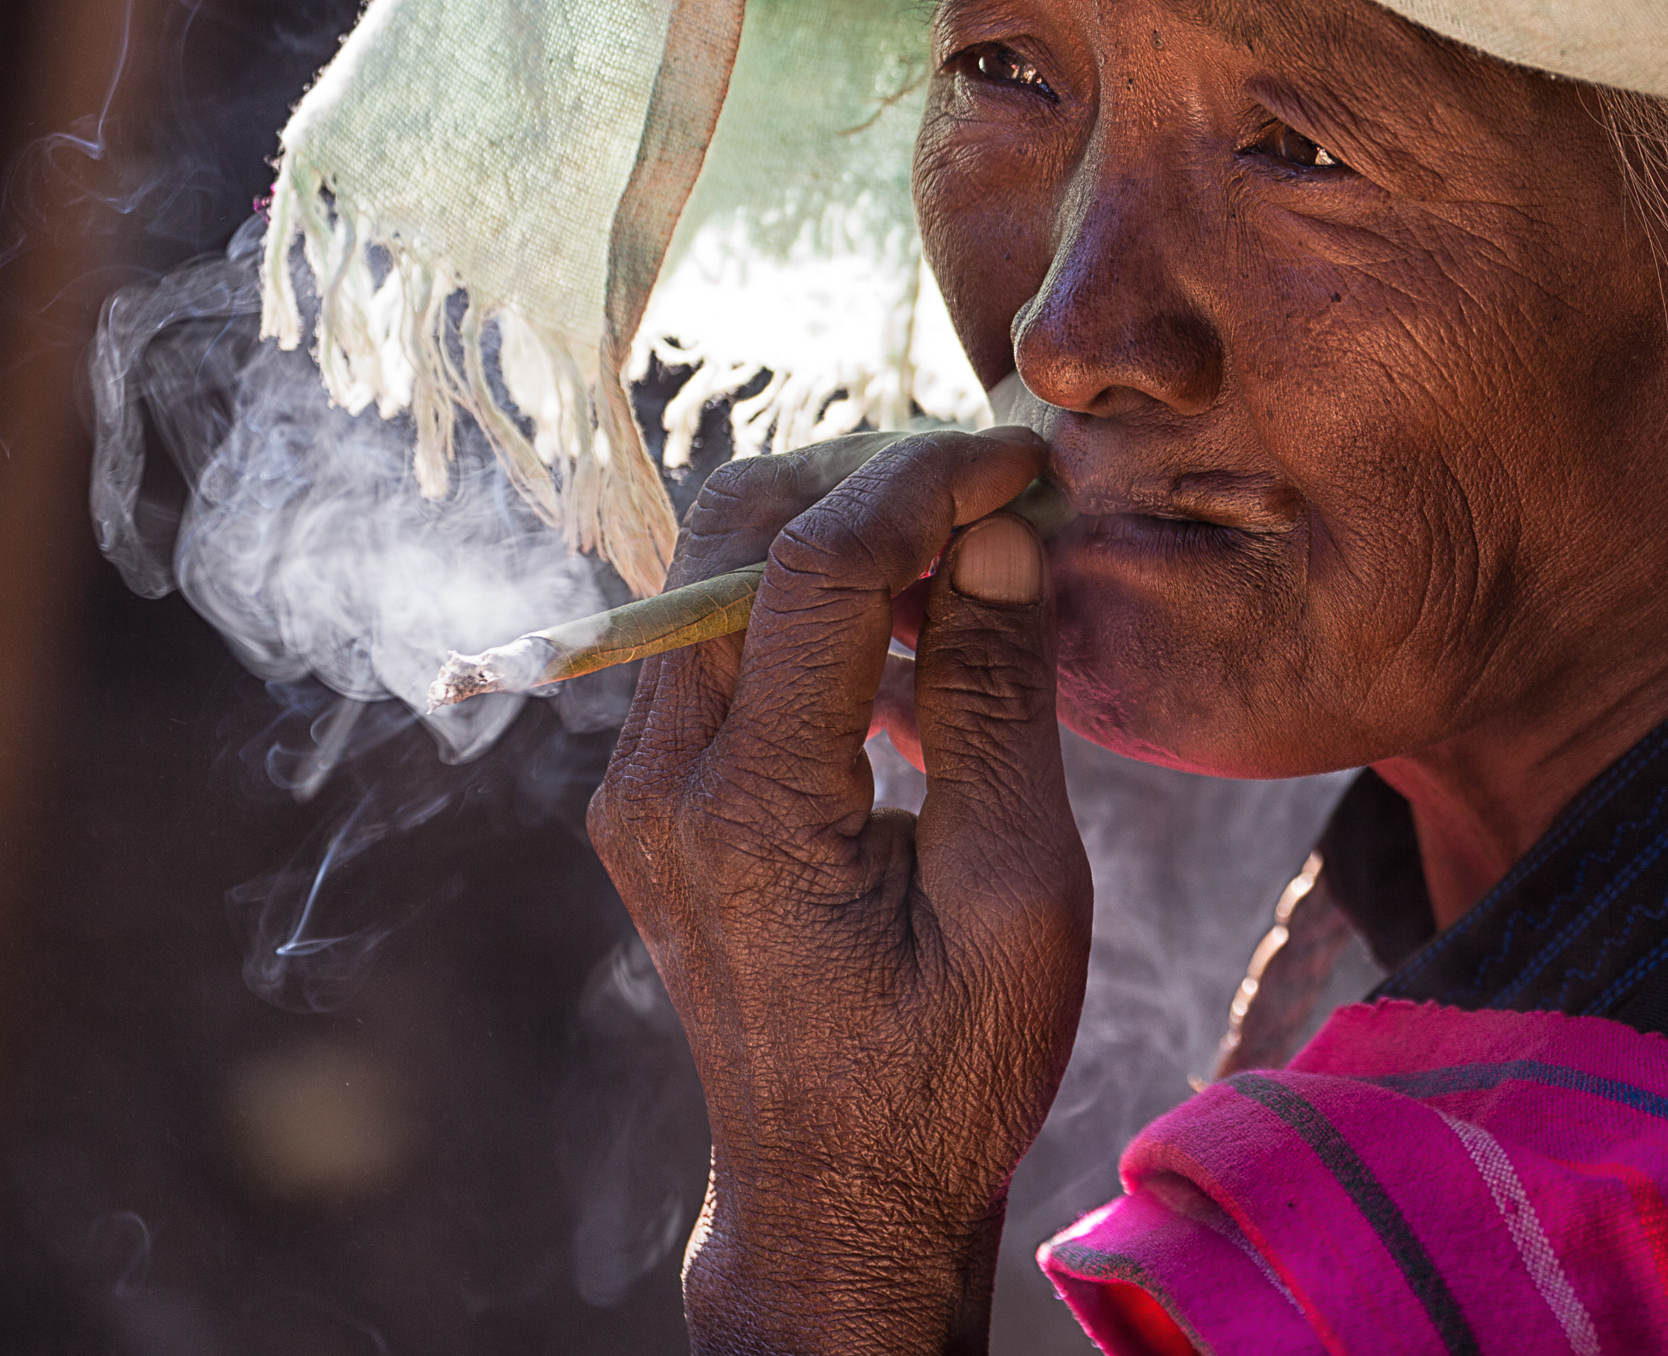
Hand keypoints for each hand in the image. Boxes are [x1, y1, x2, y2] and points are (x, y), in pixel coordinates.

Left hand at [589, 427, 1090, 1354]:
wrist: (836, 1206)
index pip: (816, 561)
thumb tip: (996, 540)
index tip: (1027, 462)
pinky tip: (915, 645)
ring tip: (972, 562)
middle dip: (867, 479)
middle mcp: (659, 782)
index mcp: (748, 810)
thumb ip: (994, 703)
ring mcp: (641, 792)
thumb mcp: (1015, 891)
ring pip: (718, 577)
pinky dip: (815, 607)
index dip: (929, 478)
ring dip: (842, 537)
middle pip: (733, 533)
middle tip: (991, 494)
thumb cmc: (946, 1074)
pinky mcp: (655, 805)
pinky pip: (722, 647)